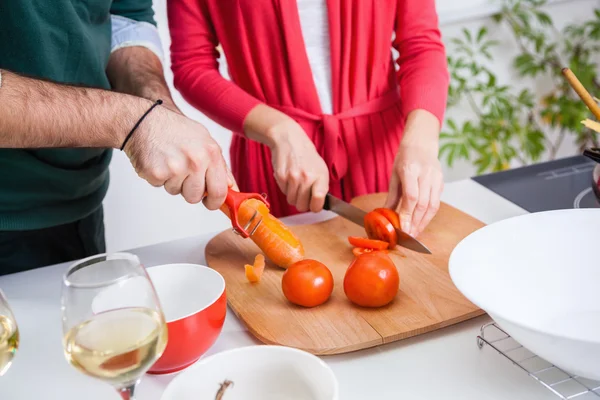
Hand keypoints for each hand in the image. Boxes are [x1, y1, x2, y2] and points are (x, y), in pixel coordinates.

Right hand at [124, 104, 233, 209]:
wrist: (144, 120)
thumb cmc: (175, 130)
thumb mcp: (205, 140)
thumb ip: (220, 165)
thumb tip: (231, 186)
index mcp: (211, 153)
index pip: (220, 190)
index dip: (215, 202)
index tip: (210, 203)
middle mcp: (195, 161)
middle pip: (196, 197)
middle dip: (190, 191)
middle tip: (184, 175)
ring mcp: (175, 168)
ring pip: (177, 192)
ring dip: (173, 182)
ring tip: (169, 162)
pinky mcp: (156, 173)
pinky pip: (161, 187)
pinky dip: (159, 178)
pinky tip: (158, 161)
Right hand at [269, 119, 329, 212]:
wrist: (290, 139)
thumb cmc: (307, 156)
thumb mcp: (321, 169)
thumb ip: (321, 187)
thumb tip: (318, 204)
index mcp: (321, 177)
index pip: (318, 203)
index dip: (315, 207)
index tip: (313, 205)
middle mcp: (307, 178)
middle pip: (302, 206)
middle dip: (302, 203)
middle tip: (302, 194)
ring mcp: (293, 178)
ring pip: (291, 201)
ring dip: (293, 196)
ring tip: (295, 184)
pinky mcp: (281, 176)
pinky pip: (283, 192)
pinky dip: (285, 188)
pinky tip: (288, 177)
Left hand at [384, 110, 443, 236]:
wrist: (422, 143)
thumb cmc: (405, 158)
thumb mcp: (394, 175)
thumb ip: (392, 196)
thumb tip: (386, 215)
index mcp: (410, 170)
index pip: (411, 197)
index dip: (408, 215)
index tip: (403, 229)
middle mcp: (426, 174)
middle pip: (423, 204)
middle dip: (415, 223)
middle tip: (408, 237)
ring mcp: (436, 178)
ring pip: (433, 206)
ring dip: (424, 222)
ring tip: (415, 234)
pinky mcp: (441, 183)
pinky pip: (436, 202)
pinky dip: (429, 216)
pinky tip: (421, 223)